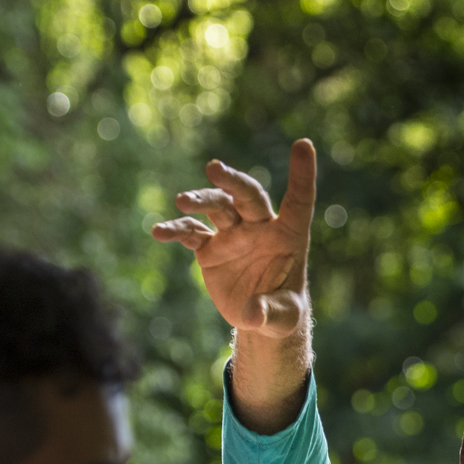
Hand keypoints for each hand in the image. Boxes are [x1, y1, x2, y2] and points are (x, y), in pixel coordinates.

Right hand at [152, 140, 316, 338]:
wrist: (259, 317)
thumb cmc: (282, 313)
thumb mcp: (283, 318)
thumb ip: (270, 312)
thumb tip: (254, 313)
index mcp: (288, 236)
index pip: (298, 201)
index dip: (302, 175)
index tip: (303, 145)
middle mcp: (259, 228)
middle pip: (246, 195)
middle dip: (231, 181)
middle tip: (214, 168)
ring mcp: (232, 234)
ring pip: (217, 207)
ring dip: (200, 200)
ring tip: (182, 201)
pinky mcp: (210, 247)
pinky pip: (191, 232)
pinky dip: (176, 230)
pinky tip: (160, 232)